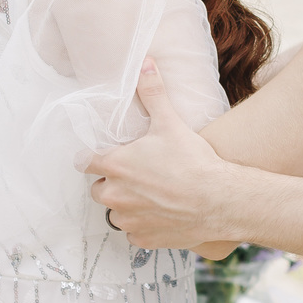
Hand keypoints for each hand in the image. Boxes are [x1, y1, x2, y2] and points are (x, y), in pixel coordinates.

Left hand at [81, 60, 238, 246]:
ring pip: (115, 212)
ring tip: (151, 194)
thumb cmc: (192, 162)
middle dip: (112, 181)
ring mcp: (127, 219)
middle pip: (98, 188)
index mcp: (115, 165)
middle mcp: (114, 195)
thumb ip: (153, 93)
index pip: (84, 161)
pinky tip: (161, 213)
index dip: (93, 157)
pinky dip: (142, 224)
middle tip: (137, 173)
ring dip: (126, 204)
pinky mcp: (142, 238)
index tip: (104, 156)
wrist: (218, 200)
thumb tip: (145, 63)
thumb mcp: (170, 123)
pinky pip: (133, 232)